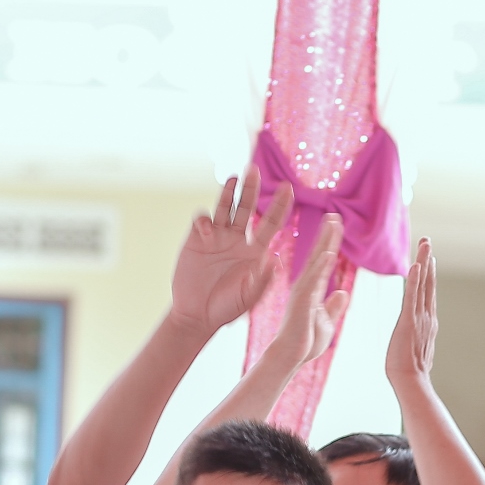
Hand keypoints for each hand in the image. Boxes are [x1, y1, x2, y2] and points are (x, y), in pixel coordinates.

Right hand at [171, 168, 295, 334]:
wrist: (197, 315)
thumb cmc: (226, 309)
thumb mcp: (248, 298)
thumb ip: (262, 280)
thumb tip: (276, 259)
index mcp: (255, 251)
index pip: (271, 223)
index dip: (280, 205)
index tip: (288, 188)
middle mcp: (237, 239)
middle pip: (247, 207)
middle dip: (251, 188)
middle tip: (254, 170)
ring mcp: (217, 237)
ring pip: (225, 207)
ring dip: (228, 192)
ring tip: (234, 178)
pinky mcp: (197, 239)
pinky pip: (202, 220)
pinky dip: (204, 220)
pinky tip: (206, 230)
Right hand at [266, 215, 350, 368]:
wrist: (291, 356)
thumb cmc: (305, 341)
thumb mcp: (326, 321)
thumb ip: (334, 306)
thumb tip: (343, 293)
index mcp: (312, 289)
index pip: (324, 261)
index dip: (331, 243)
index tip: (337, 225)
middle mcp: (305, 285)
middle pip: (319, 255)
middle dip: (327, 235)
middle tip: (334, 215)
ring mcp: (303, 291)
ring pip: (316, 262)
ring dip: (325, 242)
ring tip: (332, 222)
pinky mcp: (302, 301)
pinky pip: (313, 281)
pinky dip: (321, 266)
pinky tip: (329, 252)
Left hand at [386, 237, 436, 386]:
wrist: (411, 382)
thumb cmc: (409, 372)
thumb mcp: (414, 349)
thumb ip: (415, 338)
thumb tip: (414, 337)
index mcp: (426, 321)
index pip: (427, 293)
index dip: (428, 274)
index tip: (428, 258)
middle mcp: (426, 316)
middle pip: (428, 283)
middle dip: (428, 261)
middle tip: (427, 242)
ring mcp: (420, 317)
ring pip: (422, 284)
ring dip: (424, 262)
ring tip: (425, 244)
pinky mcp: (409, 321)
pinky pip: (412, 296)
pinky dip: (414, 280)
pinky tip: (416, 265)